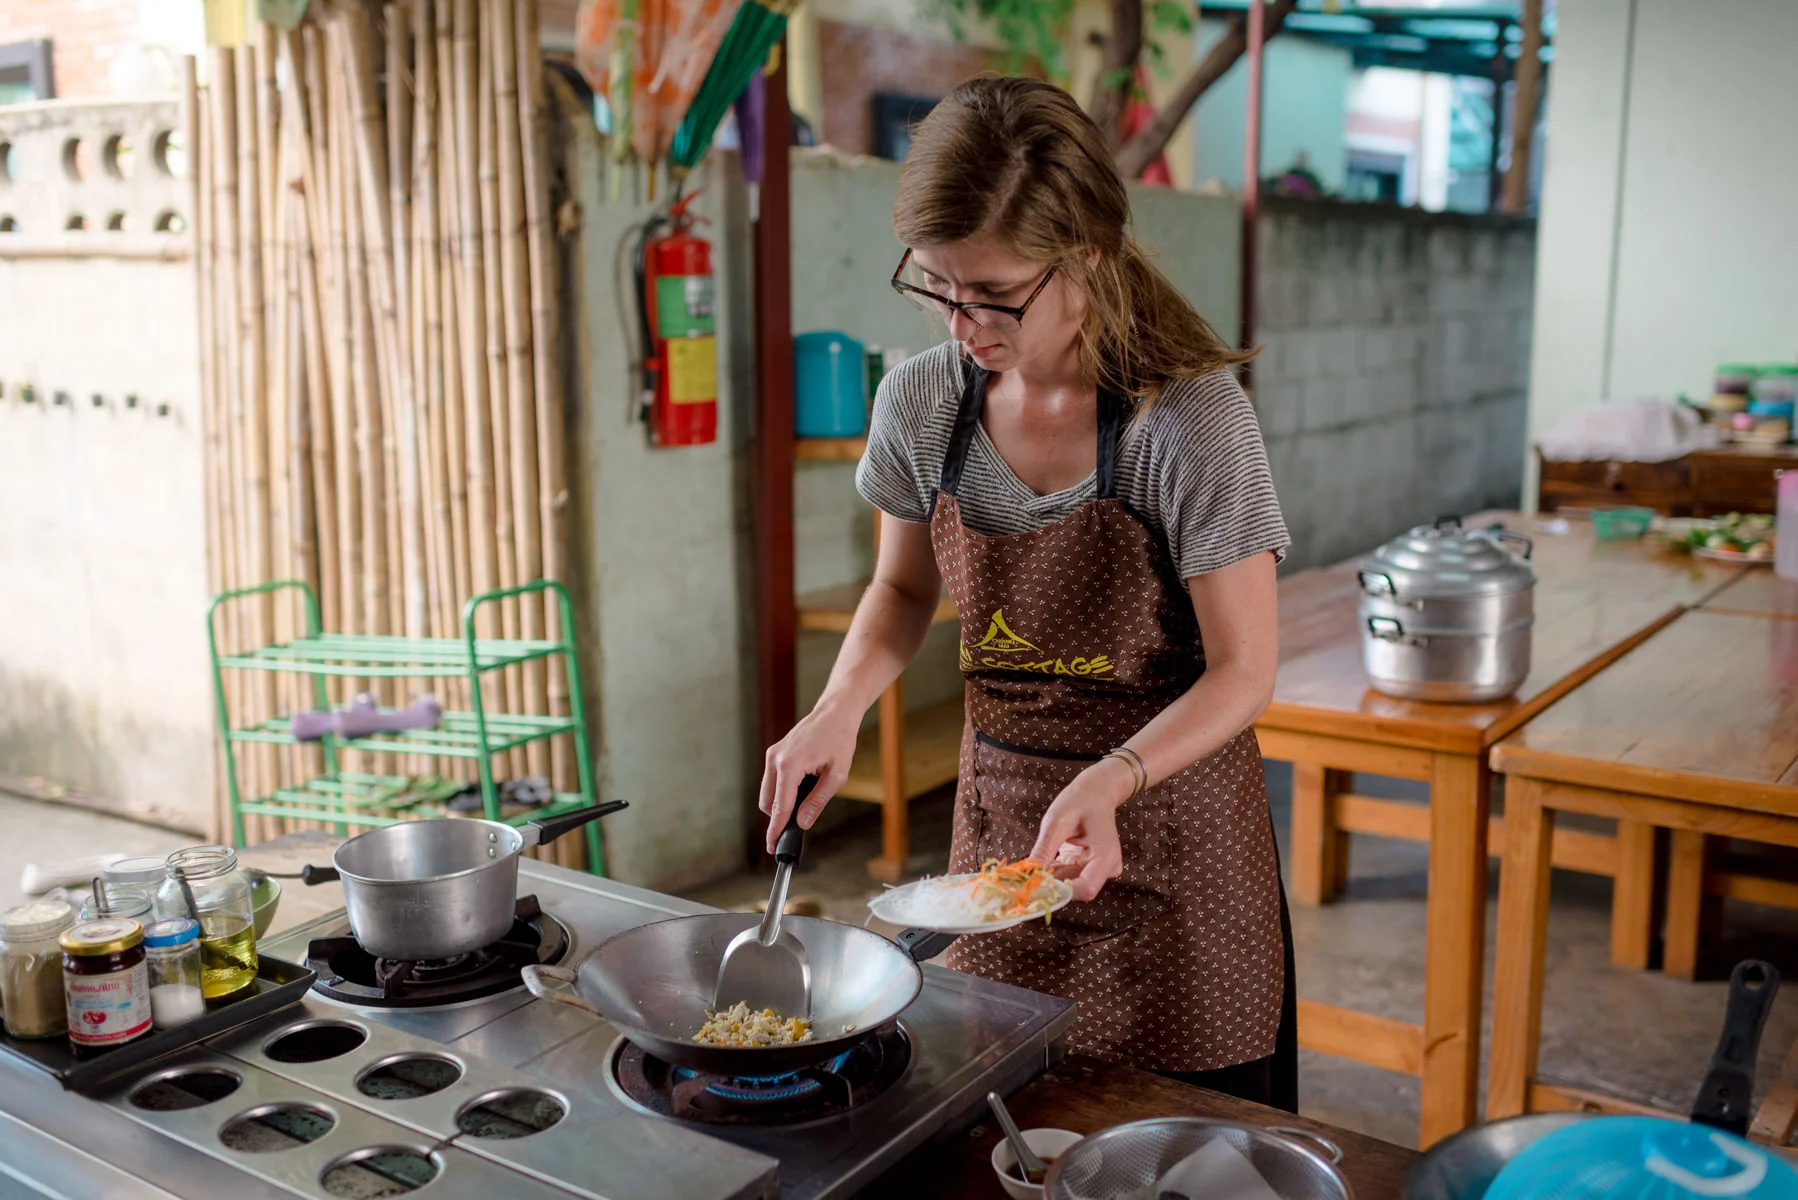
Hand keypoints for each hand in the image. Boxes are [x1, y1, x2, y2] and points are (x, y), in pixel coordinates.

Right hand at [758, 702, 859, 853]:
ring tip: (804, 804)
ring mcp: (772, 755)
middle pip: (767, 803)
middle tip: (797, 828)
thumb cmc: (840, 740)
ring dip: (780, 805)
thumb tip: (803, 823)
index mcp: (790, 765)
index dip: (776, 830)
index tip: (772, 847)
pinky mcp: (774, 753)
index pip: (780, 807)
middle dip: (779, 818)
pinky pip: (771, 781)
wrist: (835, 713)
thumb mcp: (836, 775)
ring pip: (767, 793)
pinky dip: (781, 792)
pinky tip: (799, 791)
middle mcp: (775, 759)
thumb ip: (817, 801)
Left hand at [1027, 759, 1132, 901]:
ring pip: (1070, 884)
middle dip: (1051, 883)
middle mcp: (1106, 867)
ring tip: (1034, 865)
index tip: (1035, 884)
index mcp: (1106, 856)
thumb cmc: (1079, 801)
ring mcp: (1099, 869)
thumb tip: (1028, 874)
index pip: (1086, 888)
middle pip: (1077, 889)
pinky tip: (1044, 860)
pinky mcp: (1089, 867)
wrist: (1095, 792)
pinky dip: (1054, 872)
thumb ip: (1044, 849)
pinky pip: (1069, 876)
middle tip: (1027, 875)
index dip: (1060, 890)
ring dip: (1050, 877)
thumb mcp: (1057, 822)